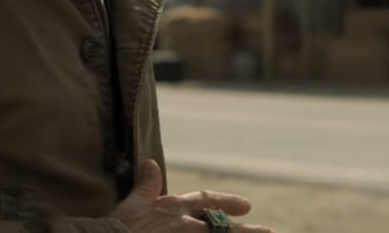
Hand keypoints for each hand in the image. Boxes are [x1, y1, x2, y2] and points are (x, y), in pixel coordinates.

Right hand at [109, 159, 275, 232]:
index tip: (247, 206)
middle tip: (269, 232)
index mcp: (174, 209)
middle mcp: (185, 227)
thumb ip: (146, 186)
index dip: (227, 201)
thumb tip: (151, 162)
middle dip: (246, 231)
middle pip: (221, 227)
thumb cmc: (119, 227)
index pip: (206, 200)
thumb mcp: (132, 204)